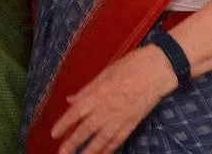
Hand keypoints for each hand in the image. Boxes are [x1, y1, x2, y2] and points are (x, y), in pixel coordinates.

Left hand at [51, 46, 176, 153]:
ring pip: (102, 138)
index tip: (54, 134)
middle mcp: (107, 108)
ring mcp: (121, 117)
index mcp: (97, 93)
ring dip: (90, 150)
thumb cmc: (130, 66)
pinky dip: (110, 148)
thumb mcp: (105, 73)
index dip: (64, 124)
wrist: (157, 70)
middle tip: (61, 153)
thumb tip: (71, 99)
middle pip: (86, 129)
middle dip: (72, 142)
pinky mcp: (133, 122)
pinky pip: (119, 138)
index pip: (76, 112)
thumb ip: (87, 89)